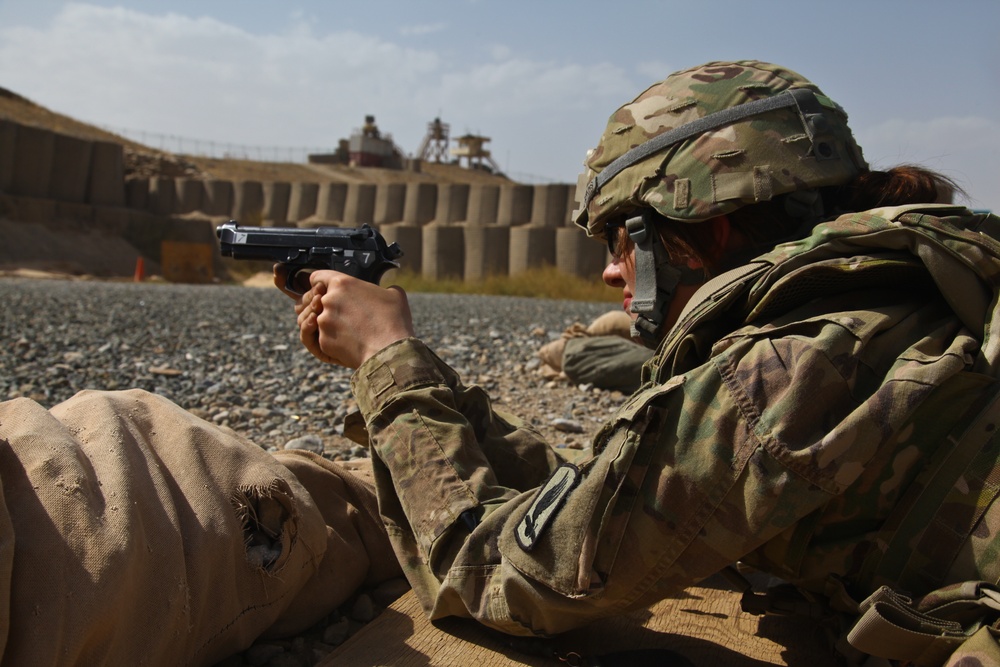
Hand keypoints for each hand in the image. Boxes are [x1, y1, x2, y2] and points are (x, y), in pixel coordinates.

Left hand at [274, 266, 413, 367]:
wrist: (389, 352)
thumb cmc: (394, 321)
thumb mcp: (394, 295)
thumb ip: (383, 288)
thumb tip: (385, 291)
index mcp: (342, 283)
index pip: (317, 277)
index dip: (320, 284)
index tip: (324, 289)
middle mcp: (327, 300)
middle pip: (316, 300)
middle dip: (326, 306)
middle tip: (342, 313)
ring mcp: (323, 322)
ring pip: (317, 320)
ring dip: (328, 324)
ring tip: (345, 330)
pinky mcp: (322, 341)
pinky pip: (321, 339)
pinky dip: (332, 341)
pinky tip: (347, 343)